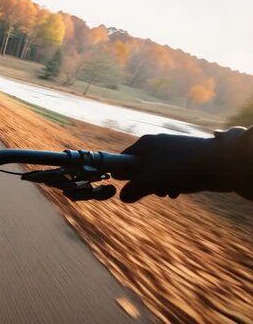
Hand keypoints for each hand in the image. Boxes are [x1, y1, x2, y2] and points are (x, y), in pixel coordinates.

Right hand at [113, 129, 248, 202]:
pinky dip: (172, 182)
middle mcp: (156, 144)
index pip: (122, 160)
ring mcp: (172, 149)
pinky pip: (171, 171)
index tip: (129, 187)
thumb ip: (133, 190)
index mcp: (144, 144)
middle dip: (145, 184)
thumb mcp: (149, 182)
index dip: (123, 175)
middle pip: (140, 167)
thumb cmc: (179, 169)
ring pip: (157, 172)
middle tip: (153, 192)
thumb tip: (123, 197)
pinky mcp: (186, 156)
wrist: (219, 163)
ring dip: (159, 185)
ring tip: (169, 192)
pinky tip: (179, 189)